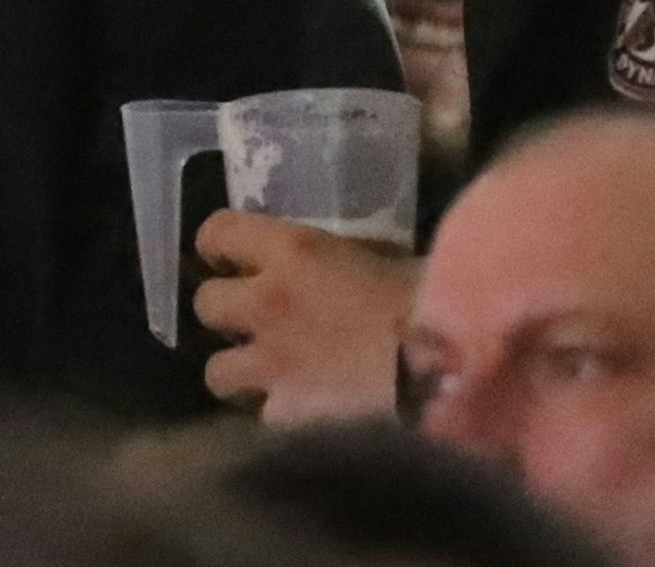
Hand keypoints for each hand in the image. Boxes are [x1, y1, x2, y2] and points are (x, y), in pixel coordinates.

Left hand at [193, 210, 417, 425]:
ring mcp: (271, 366)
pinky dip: (277, 423)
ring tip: (268, 379)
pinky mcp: (286, 419)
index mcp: (291, 251)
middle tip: (252, 321)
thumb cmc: (431, 300)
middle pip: (205, 303)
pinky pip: (262, 422)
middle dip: (224, 313)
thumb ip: (349, 256)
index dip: (217, 245)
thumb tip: (349, 261)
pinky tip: (301, 422)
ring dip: (238, 374)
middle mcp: (266, 303)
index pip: (217, 232)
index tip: (227, 255)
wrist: (449, 374)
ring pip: (216, 373)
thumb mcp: (385, 256)